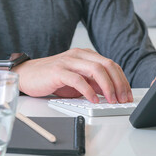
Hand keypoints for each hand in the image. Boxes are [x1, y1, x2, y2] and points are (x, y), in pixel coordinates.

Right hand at [12, 48, 132, 103]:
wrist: (28, 74)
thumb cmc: (53, 77)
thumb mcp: (78, 79)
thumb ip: (94, 82)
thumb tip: (112, 93)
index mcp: (86, 55)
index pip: (111, 65)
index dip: (122, 80)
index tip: (127, 95)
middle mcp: (79, 55)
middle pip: (107, 65)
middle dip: (119, 83)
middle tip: (123, 99)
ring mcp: (69, 61)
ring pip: (96, 70)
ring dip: (107, 87)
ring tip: (111, 100)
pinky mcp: (58, 71)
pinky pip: (78, 80)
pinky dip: (89, 91)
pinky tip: (93, 100)